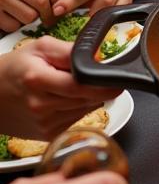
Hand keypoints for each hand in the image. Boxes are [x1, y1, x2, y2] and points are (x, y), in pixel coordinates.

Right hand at [0, 37, 121, 138]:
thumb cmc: (14, 68)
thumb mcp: (40, 48)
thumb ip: (70, 50)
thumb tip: (98, 55)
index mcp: (38, 80)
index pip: (82, 87)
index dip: (105, 84)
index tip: (119, 79)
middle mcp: (41, 106)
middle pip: (88, 99)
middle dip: (99, 88)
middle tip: (95, 76)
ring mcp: (44, 124)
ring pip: (86, 109)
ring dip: (89, 98)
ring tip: (73, 86)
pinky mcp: (47, 135)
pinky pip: (77, 119)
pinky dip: (79, 108)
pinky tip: (66, 99)